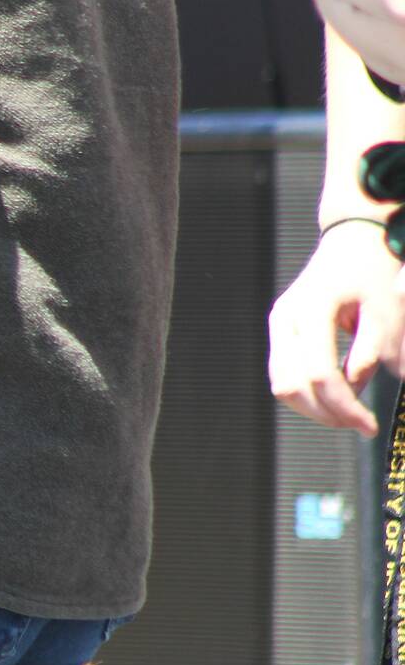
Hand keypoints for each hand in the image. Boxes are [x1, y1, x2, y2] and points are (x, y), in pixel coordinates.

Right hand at [268, 220, 404, 433]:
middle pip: (293, 385)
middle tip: (360, 425)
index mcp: (312, 309)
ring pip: (283, 385)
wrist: (352, 239)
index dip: (345, 406)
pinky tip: (336, 396)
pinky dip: (307, 393)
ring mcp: (278, 325)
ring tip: (349, 413)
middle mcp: (285, 319)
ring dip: (313, 407)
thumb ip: (373, 352)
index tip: (370, 425)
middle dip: (327, 413)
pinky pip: (284, 374)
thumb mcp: (385, 309)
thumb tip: (360, 393)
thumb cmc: (374, 269)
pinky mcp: (280, 332)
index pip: (321, 373)